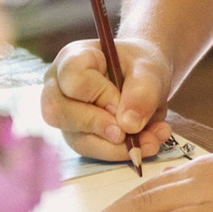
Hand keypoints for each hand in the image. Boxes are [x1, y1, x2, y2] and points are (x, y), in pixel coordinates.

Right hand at [42, 36, 175, 162]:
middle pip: (59, 113)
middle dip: (100, 125)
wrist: (144, 77)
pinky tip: (149, 142)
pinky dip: (123, 151)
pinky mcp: (78, 137)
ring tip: (154, 139)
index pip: (73, 79)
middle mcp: (58, 88)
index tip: (122, 97)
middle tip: (134, 128)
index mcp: (71, 59)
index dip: (100, 94)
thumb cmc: (140, 65)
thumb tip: (128, 126)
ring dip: (119, 146)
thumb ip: (141, 92)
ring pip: (78, 140)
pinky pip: (94, 151)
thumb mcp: (149, 70)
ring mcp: (65, 116)